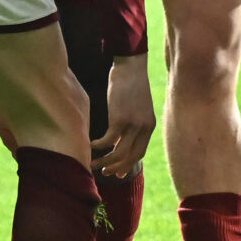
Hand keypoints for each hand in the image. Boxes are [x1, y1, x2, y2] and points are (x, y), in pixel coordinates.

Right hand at [92, 54, 156, 176]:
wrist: (131, 67)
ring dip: (105, 162)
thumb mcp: (137, 108)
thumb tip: (117, 142)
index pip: (140, 153)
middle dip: (116, 168)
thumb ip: (132, 125)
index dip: (128, 165)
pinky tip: (91, 145)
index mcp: (149, 126)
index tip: (118, 173)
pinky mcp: (119, 119)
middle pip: (130, 157)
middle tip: (105, 173)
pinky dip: (98, 146)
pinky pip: (108, 141)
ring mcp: (132, 125)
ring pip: (118, 153)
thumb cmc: (131, 85)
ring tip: (94, 164)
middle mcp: (143, 128)